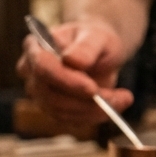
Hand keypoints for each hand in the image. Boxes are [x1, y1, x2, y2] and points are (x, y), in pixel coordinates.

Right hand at [17, 20, 133, 124]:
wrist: (99, 52)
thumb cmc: (95, 39)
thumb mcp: (97, 36)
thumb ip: (86, 47)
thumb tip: (72, 61)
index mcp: (35, 47)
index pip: (42, 68)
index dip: (66, 81)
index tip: (93, 89)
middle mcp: (31, 72)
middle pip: (50, 95)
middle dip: (87, 101)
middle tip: (122, 96)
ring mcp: (40, 93)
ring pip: (62, 112)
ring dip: (96, 110)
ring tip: (124, 98)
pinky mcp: (53, 109)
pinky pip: (72, 120)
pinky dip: (96, 116)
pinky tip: (116, 105)